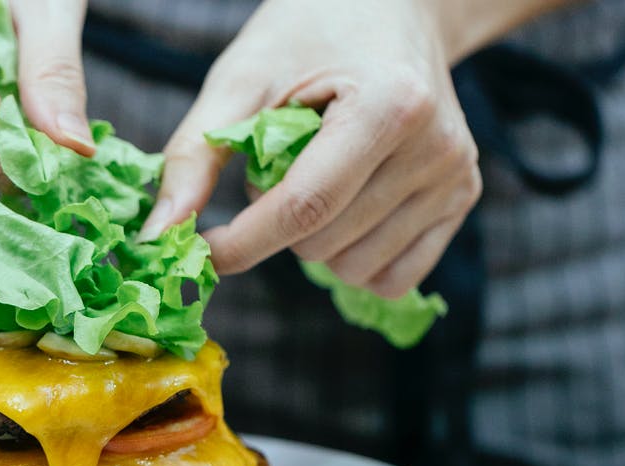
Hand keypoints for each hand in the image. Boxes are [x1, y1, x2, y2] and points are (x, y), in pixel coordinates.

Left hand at [143, 0, 481, 297]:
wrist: (388, 7)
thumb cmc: (307, 35)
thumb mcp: (241, 79)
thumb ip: (196, 155)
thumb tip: (160, 236)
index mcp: (388, 106)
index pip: (305, 207)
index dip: (244, 241)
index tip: (203, 251)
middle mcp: (436, 147)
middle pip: (323, 243)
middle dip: (278, 225)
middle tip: (281, 163)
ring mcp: (456, 176)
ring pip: (354, 270)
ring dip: (315, 242)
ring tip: (319, 174)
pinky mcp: (464, 198)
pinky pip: (393, 278)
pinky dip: (354, 259)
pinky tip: (347, 206)